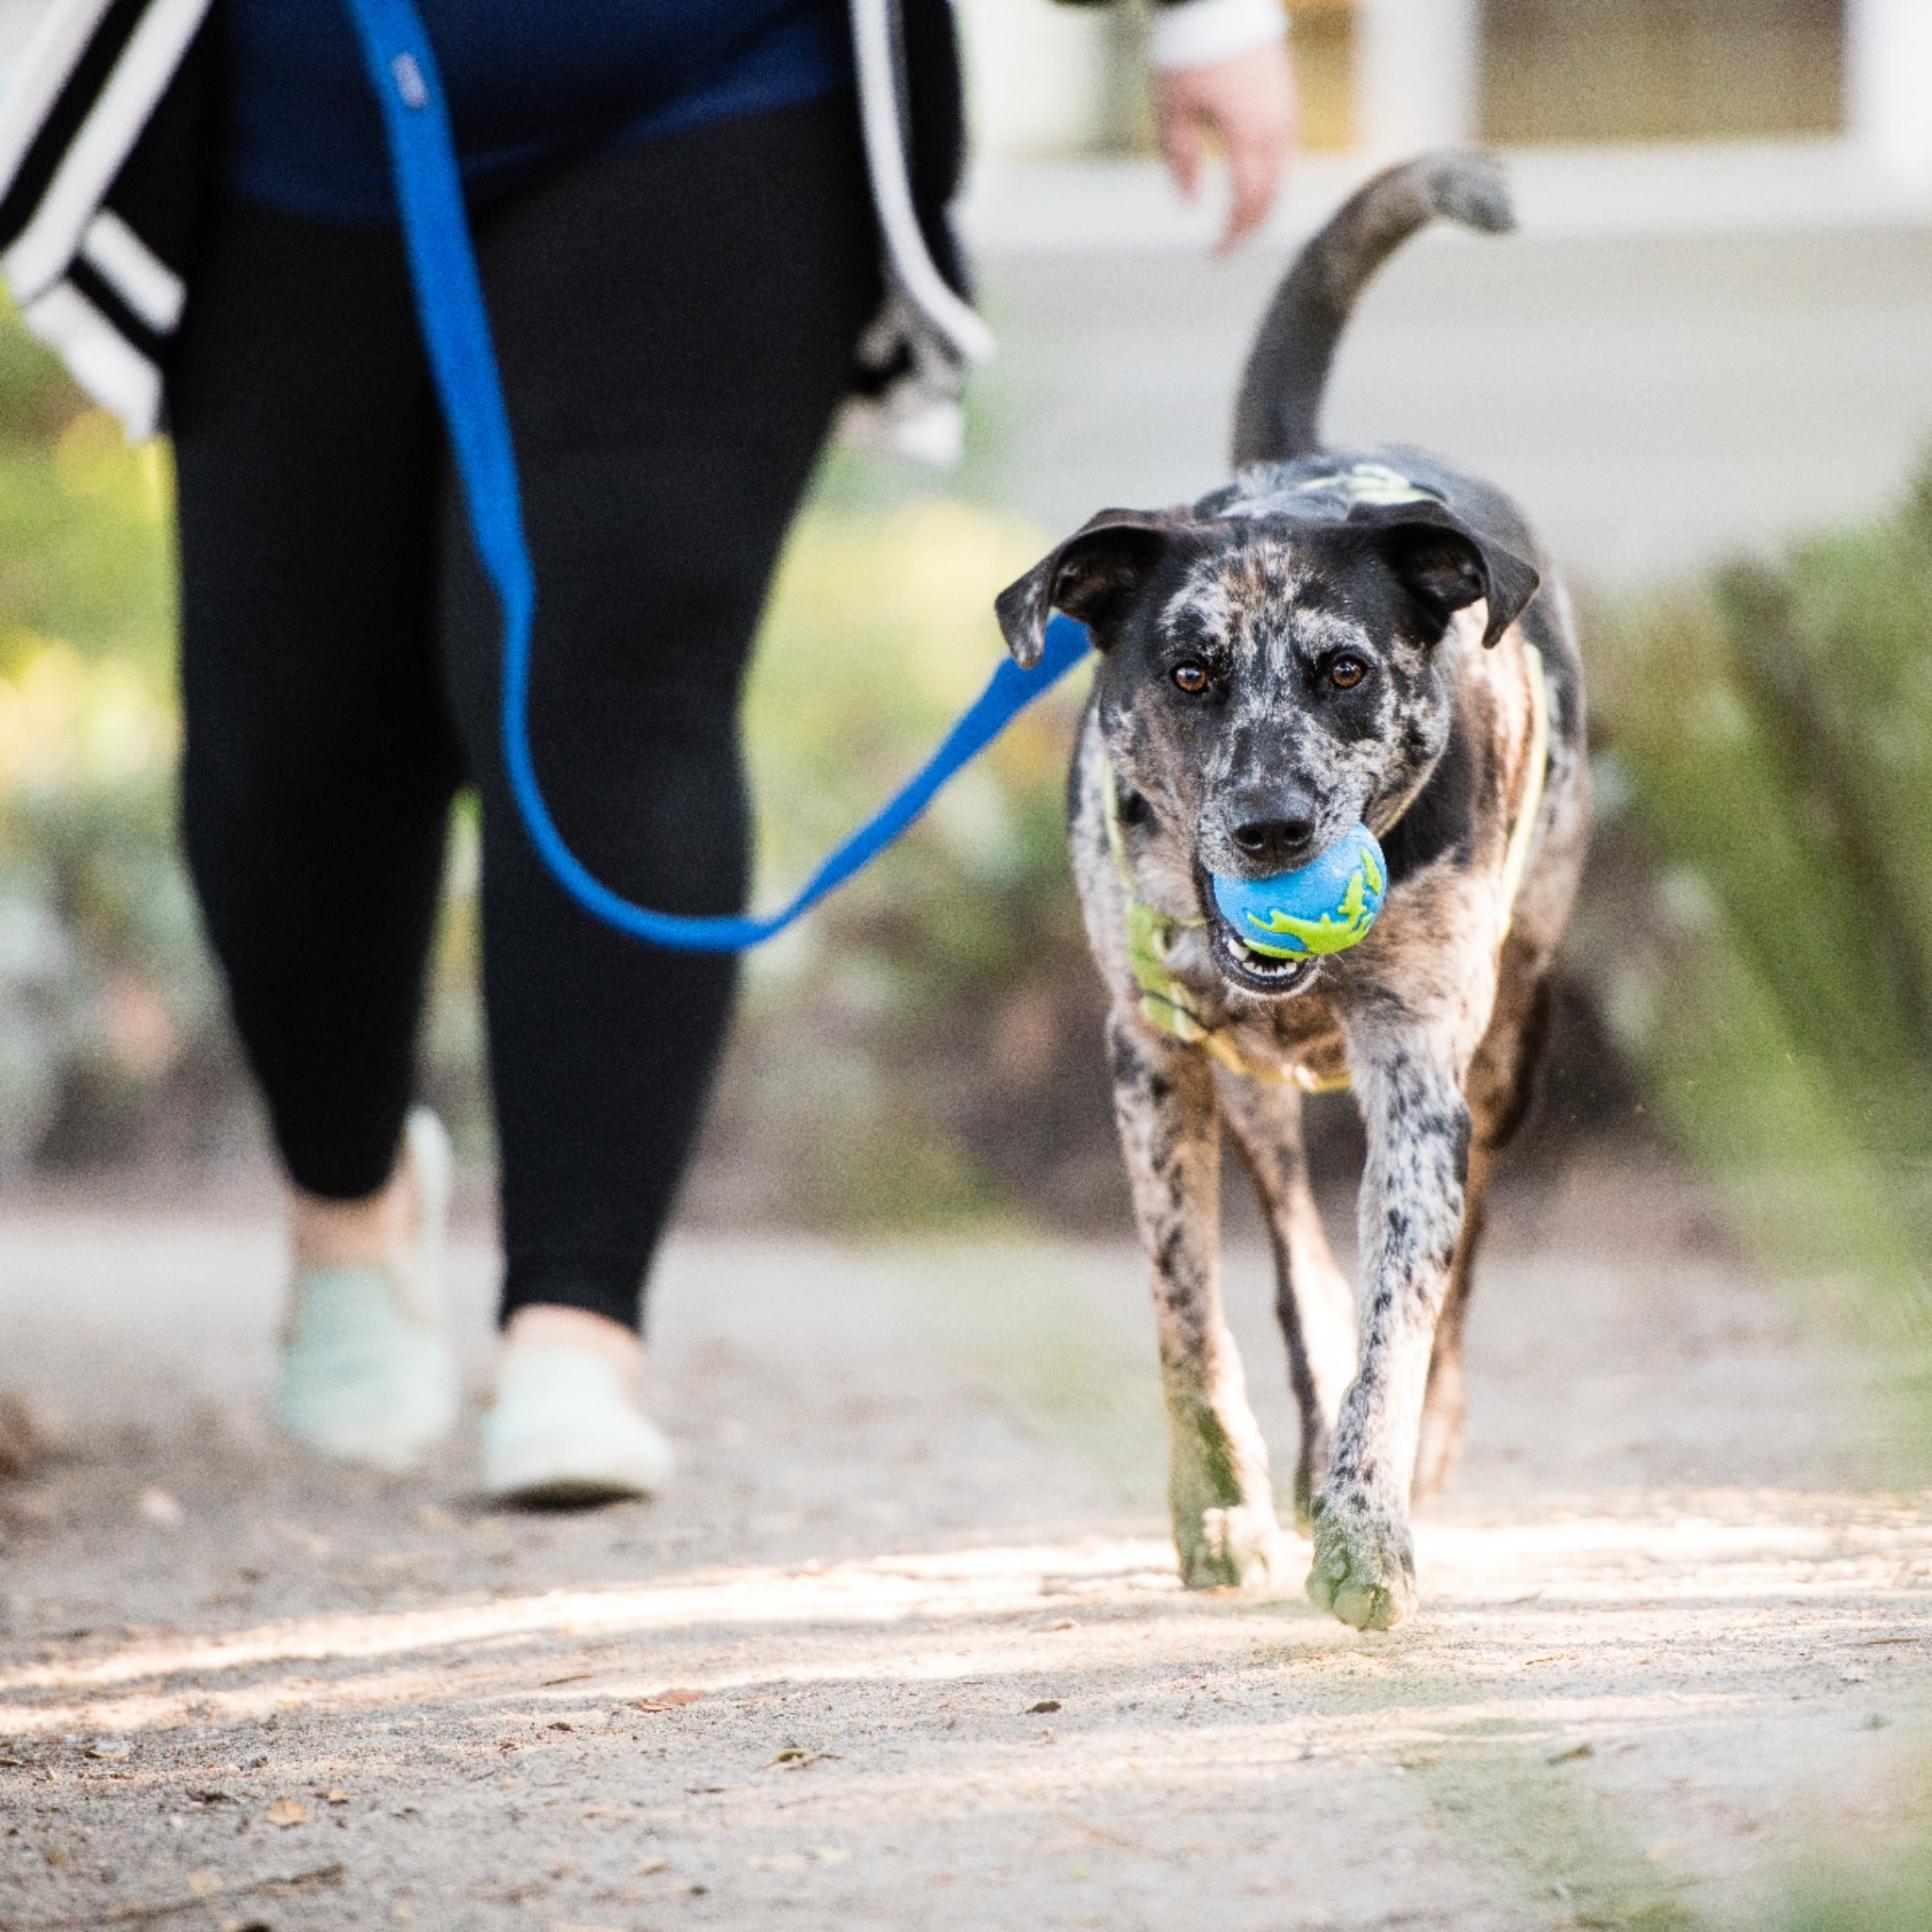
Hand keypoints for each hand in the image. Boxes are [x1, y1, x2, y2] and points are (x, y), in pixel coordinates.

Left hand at [1153, 40, 1296, 253]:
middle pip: (1271, 193)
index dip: (1233, 234)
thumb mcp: (1172, 113)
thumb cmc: (1187, 51)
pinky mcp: (1285, 95)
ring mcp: (1285, 109)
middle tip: (1226, 249)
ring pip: (1282, 173)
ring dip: (1261, 204)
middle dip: (1249, 227)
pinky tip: (1251, 188)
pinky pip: (1284, 149)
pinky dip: (1269, 176)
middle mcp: (1275, 126)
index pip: (1248, 201)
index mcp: (1248, 133)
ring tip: (1238, 225)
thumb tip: (1189, 207)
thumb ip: (1182, 164)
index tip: (1215, 256)